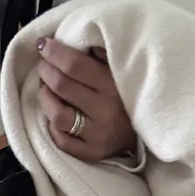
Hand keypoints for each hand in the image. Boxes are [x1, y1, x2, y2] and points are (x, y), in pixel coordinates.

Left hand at [38, 32, 137, 167]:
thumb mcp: (121, 70)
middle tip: (43, 63)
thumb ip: (101, 55)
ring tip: (45, 87)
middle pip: (62, 86)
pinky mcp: (91, 153)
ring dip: (45, 96)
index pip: (74, 65)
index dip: (54, 52)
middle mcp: (104, 112)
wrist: (151, 131)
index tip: (43, 44)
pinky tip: (54, 112)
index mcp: (112, 86)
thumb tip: (76, 42)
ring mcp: (97, 136)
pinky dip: (52, 124)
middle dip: (46, 70)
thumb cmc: (130, 93)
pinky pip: (61, 139)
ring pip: (57, 115)